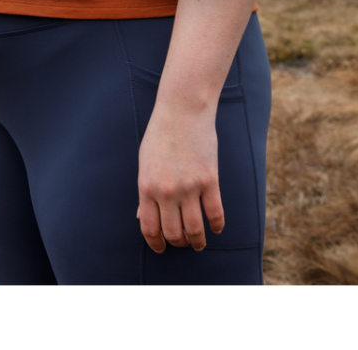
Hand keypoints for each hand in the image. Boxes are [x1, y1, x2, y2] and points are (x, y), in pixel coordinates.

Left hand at [136, 103, 223, 252]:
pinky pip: (215, 214)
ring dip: (197, 241)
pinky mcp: (209, 180)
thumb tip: (141, 217)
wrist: (182, 110)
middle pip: (173, 233)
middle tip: (183, 243)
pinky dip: (216, 226)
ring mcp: (189, 187)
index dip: (156, 243)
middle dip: (178, 243)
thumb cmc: (161, 134)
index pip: (149, 228)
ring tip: (199, 243)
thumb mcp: (145, 162)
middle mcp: (166, 192)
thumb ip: (145, 191)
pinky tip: (215, 228)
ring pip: (194, 229)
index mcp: (147, 187)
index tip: (162, 248)